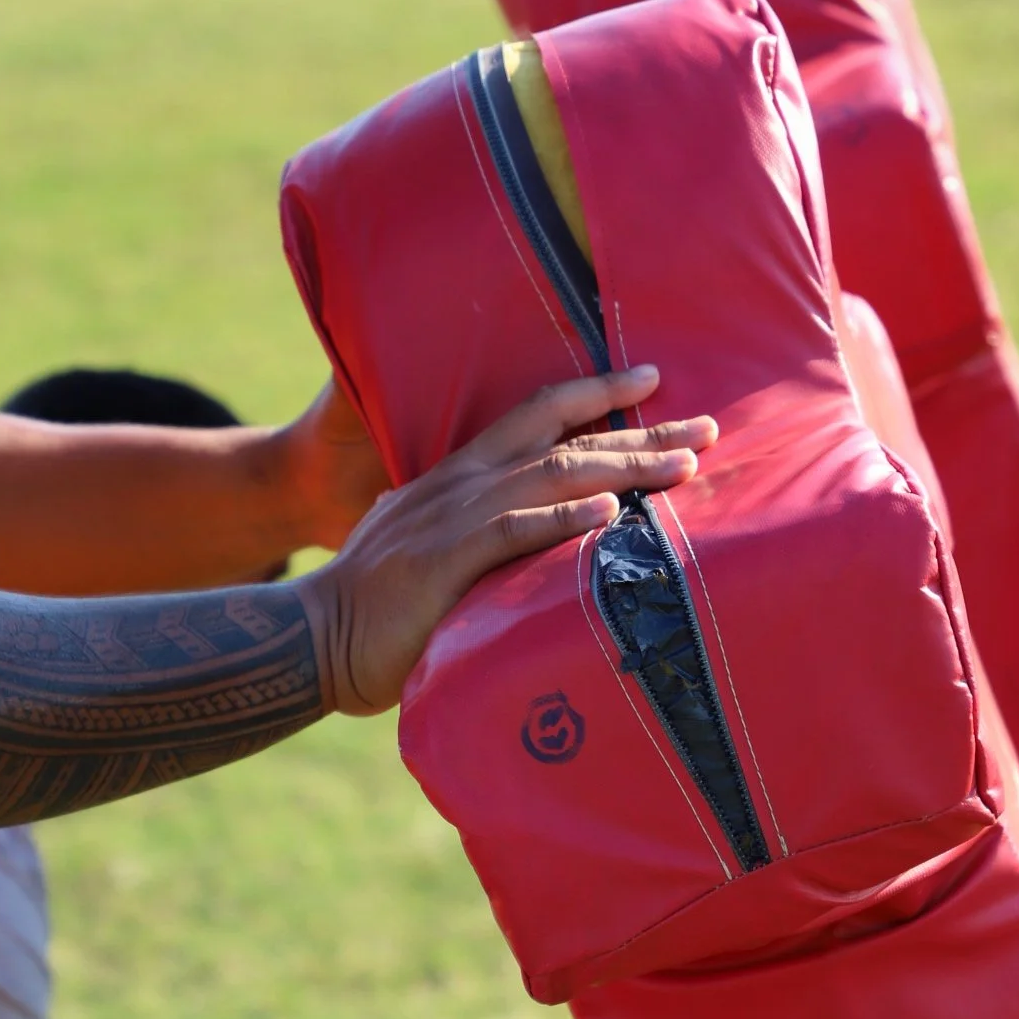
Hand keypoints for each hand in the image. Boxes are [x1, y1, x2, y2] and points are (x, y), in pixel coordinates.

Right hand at [298, 367, 716, 715]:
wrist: (311, 638)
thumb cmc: (371, 608)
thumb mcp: (422, 551)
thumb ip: (464, 537)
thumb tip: (498, 538)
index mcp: (459, 478)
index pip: (537, 417)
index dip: (596, 394)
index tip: (653, 381)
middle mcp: (462, 484)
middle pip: (564, 440)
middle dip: (639, 431)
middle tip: (707, 427)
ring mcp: (454, 519)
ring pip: (553, 476)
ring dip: (623, 468)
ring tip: (682, 466)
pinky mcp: (446, 561)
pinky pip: (514, 532)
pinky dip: (564, 521)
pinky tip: (610, 515)